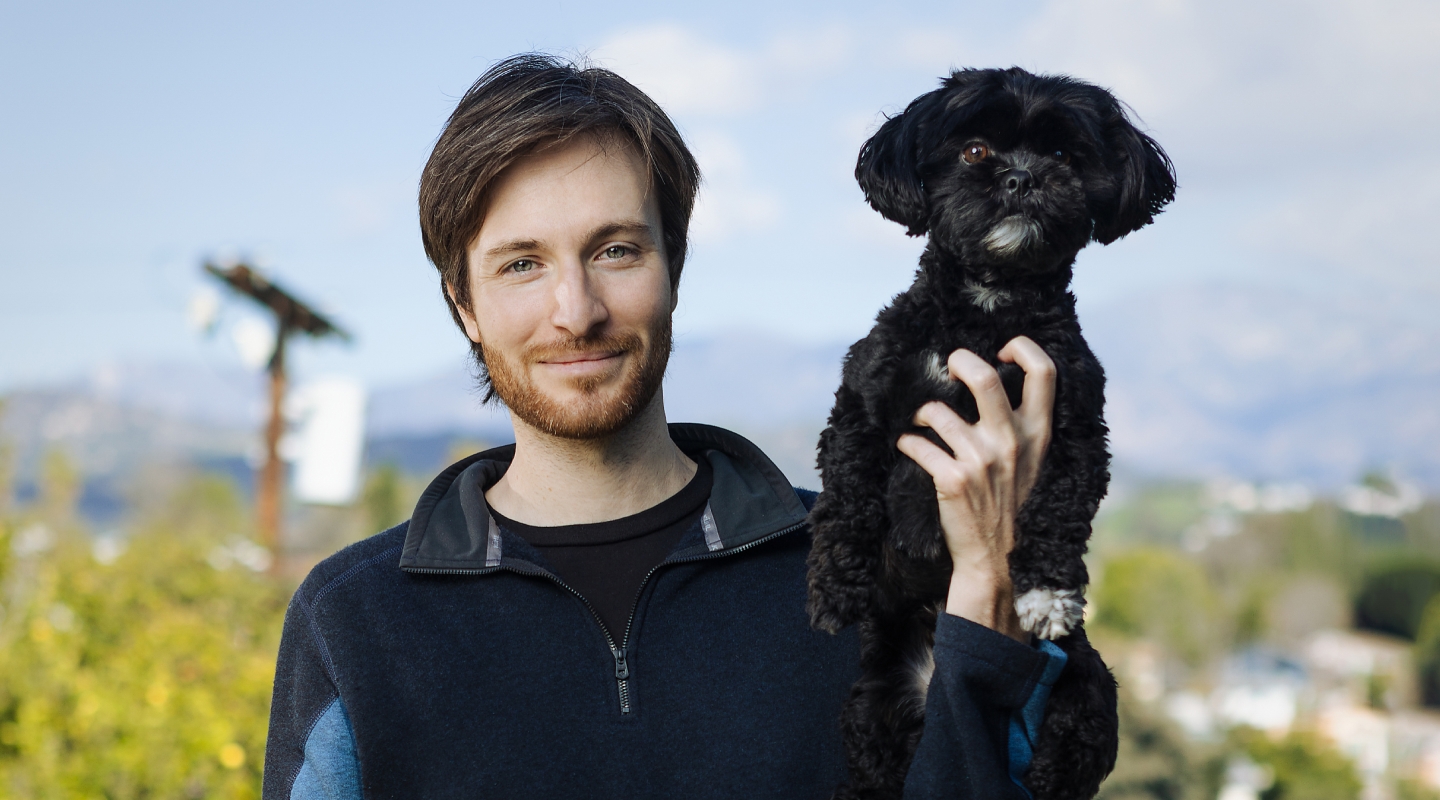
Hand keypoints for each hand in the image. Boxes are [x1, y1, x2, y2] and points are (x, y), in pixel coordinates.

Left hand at [895, 337, 1054, 641]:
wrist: (995, 561)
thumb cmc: (1009, 506)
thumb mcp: (1030, 463)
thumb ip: (1021, 426)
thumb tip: (998, 380)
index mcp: (1037, 434)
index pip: (1044, 373)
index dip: (1022, 347)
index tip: (1001, 349)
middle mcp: (1011, 442)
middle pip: (984, 378)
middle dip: (959, 361)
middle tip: (947, 363)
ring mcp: (981, 460)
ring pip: (936, 412)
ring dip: (919, 413)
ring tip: (919, 422)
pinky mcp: (952, 479)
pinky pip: (916, 444)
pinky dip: (906, 443)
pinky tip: (908, 448)